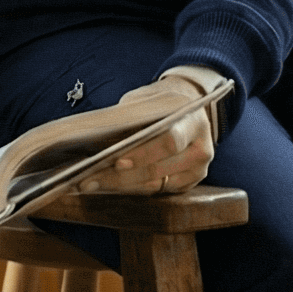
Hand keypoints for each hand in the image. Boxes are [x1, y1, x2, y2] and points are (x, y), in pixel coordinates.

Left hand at [76, 73, 217, 195]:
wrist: (187, 108)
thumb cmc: (161, 103)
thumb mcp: (148, 100)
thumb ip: (131, 117)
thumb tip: (98, 138)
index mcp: (193, 121)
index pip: (169, 141)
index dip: (143, 154)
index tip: (117, 161)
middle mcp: (201, 147)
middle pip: (159, 168)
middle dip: (122, 176)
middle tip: (91, 178)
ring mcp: (198, 169)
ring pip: (156, 184)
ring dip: (121, 185)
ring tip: (92, 182)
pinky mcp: (190, 182)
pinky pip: (157, 190)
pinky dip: (131, 188)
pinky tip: (110, 184)